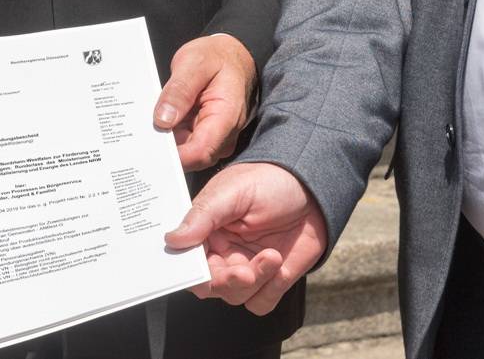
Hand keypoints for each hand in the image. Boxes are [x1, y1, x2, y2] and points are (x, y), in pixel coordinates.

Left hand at [154, 33, 256, 169]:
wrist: (230, 54)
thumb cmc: (216, 56)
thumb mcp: (194, 63)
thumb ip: (180, 91)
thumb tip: (163, 120)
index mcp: (226, 117)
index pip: (201, 152)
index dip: (175, 156)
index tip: (151, 149)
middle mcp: (224, 134)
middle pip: (193, 157)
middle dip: (167, 151)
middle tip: (140, 138)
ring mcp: (215, 136)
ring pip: (186, 152)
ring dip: (166, 142)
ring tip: (146, 126)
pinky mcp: (204, 134)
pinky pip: (185, 142)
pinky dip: (170, 135)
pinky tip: (156, 123)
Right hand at [165, 162, 326, 315]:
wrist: (312, 188)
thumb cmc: (269, 181)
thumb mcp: (232, 191)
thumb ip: (203, 216)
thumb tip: (172, 240)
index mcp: (206, 231)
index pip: (187, 260)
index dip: (192, 271)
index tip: (204, 273)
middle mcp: (222, 253)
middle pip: (210, 285)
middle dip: (227, 282)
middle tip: (245, 273)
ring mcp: (246, 267)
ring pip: (236, 296)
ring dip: (255, 281)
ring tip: (272, 255)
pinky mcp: (270, 279)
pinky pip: (261, 303)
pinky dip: (270, 291)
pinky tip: (280, 266)